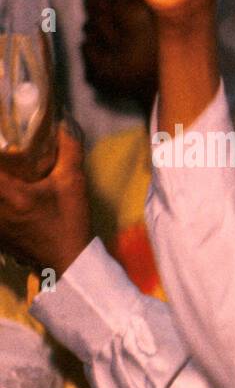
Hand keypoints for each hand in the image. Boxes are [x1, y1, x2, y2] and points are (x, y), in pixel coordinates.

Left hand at [0, 123, 91, 275]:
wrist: (69, 262)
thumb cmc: (70, 222)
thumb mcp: (74, 184)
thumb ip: (68, 151)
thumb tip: (63, 125)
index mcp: (9, 193)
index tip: (3, 151)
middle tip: (5, 165)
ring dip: (0, 187)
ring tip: (10, 185)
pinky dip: (1, 207)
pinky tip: (10, 205)